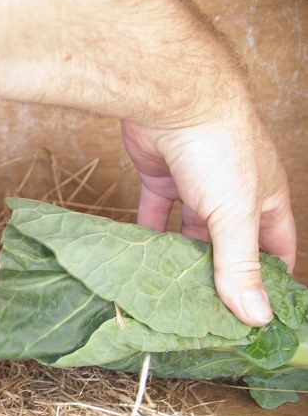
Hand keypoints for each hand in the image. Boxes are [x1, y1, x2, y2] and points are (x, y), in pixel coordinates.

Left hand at [121, 102, 295, 326]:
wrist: (172, 99)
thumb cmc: (219, 148)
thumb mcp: (236, 214)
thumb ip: (240, 265)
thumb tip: (256, 317)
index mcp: (264, 200)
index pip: (276, 248)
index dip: (269, 279)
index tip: (254, 314)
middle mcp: (232, 193)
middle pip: (227, 244)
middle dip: (217, 275)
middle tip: (201, 311)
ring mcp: (195, 185)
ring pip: (189, 231)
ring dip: (180, 258)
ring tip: (168, 292)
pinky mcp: (161, 177)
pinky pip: (155, 213)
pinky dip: (149, 234)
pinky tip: (139, 259)